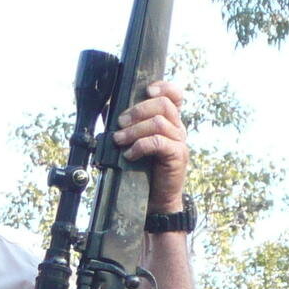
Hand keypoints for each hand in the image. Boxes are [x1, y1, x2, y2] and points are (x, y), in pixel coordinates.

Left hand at [112, 79, 188, 212]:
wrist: (157, 200)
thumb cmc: (144, 171)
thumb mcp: (135, 143)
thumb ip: (127, 125)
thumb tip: (108, 109)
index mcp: (170, 122)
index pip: (174, 95)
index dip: (163, 87)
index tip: (147, 90)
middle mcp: (178, 128)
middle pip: (163, 105)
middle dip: (138, 110)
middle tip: (120, 123)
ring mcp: (180, 142)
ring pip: (159, 122)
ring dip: (134, 130)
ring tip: (119, 140)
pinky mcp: (177, 156)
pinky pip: (159, 142)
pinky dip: (140, 146)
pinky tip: (129, 154)